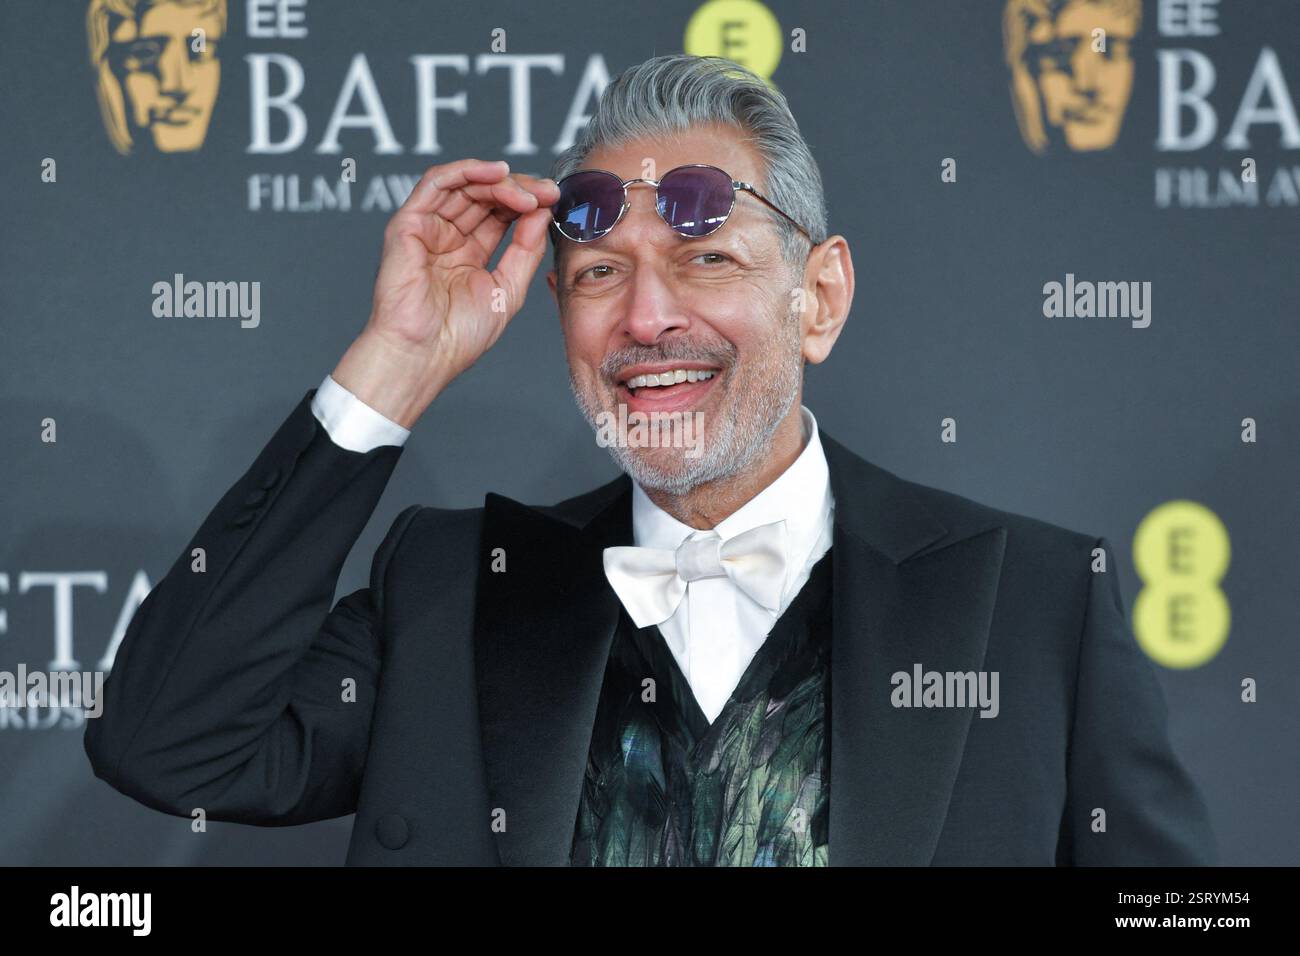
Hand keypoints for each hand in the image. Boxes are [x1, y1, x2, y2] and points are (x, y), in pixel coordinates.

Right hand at [331, 158, 559, 426]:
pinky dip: (467, 170)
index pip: (500, 213)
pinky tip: (497, 173)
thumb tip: (543, 211)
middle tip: (547, 193)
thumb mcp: (509, 289)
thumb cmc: (459, 335)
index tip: (554, 201)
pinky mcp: (408, 222)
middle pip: (485, 195)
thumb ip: (526, 249)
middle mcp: (447, 236)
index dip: (528, 202)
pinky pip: (436, 182)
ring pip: (464, 184)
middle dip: (519, 189)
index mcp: (469, 252)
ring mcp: (427, 227)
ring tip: (527, 192)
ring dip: (499, 181)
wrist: (426, 355)